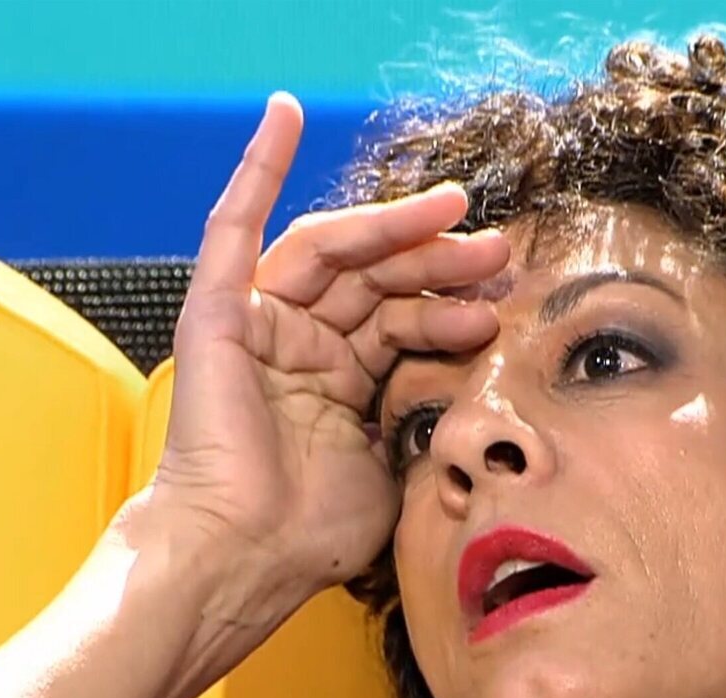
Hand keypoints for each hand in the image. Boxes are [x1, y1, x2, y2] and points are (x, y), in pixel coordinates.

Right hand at [151, 91, 508, 594]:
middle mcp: (301, 347)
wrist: (245, 556)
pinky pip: (233, 227)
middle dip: (439, 261)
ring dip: (394, 227)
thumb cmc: (311, 533)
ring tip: (455, 213)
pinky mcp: (217, 313)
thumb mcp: (396, 467)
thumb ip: (426, 416)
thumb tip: (477, 382)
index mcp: (340, 384)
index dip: (452, 303)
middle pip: (378, 279)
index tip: (507, 295)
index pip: (404, 319)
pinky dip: (256, 165)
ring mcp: (260, 326)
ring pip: (335, 254)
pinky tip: (285, 114)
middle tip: (498, 250)